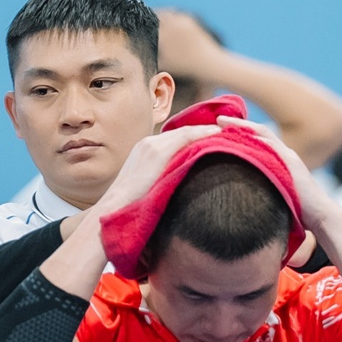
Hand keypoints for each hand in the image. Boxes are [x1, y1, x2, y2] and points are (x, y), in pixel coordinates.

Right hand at [88, 125, 220, 218]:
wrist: (115, 209)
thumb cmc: (131, 207)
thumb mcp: (148, 187)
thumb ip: (162, 179)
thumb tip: (178, 187)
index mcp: (144, 150)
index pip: (175, 138)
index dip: (195, 136)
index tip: (212, 139)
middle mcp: (148, 143)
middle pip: (182, 132)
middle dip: (203, 131)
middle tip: (225, 132)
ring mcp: (151, 145)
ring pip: (185, 132)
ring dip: (206, 131)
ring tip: (227, 132)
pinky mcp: (157, 152)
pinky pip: (186, 137)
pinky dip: (203, 134)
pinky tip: (218, 134)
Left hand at [219, 118, 338, 231]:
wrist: (320, 216)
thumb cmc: (298, 211)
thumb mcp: (275, 195)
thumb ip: (261, 189)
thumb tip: (239, 196)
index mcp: (280, 160)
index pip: (258, 140)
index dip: (240, 132)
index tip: (220, 129)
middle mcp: (285, 154)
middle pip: (259, 132)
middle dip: (238, 124)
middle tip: (218, 119)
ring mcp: (289, 157)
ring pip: (263, 135)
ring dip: (243, 127)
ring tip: (223, 123)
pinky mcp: (291, 164)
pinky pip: (271, 146)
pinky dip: (256, 139)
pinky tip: (240, 135)